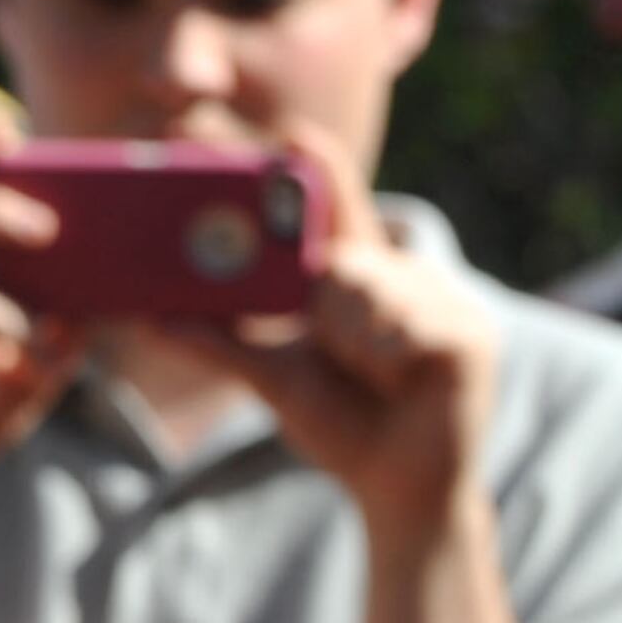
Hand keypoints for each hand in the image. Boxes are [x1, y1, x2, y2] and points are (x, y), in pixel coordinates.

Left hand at [169, 122, 496, 544]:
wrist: (398, 490)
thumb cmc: (342, 425)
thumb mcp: (270, 376)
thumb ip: (217, 341)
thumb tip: (151, 315)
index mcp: (358, 278)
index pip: (334, 209)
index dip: (313, 168)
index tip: (289, 133)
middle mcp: (404, 278)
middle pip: (340, 261)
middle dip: (326, 313)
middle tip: (341, 355)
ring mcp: (444, 302)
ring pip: (366, 293)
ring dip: (354, 343)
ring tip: (374, 377)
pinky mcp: (470, 335)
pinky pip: (403, 329)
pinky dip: (387, 362)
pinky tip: (403, 383)